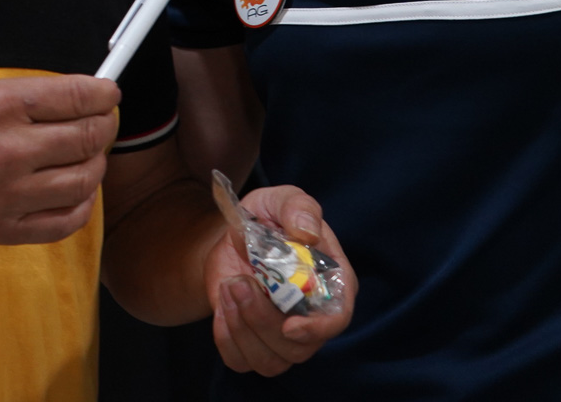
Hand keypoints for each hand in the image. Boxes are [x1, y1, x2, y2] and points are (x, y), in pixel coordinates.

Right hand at [0, 74, 119, 248]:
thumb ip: (20, 96)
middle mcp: (11, 149)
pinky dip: (83, 206)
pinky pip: (63, 222)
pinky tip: (79, 193)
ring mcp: (9, 193)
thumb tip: (67, 97)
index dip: (104, 94)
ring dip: (97, 164)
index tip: (109, 94)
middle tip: (104, 121)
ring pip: (84, 180)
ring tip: (90, 156)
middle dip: (106, 125)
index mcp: (1, 106)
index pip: (76, 97)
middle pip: (88, 137)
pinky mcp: (4, 227)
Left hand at [205, 185, 355, 375]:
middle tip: (239, 282)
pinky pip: (241, 361)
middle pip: (298, 347)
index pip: (337, 319)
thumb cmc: (266, 218)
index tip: (290, 326)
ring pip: (270, 361)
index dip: (318, 330)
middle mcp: (312, 317)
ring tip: (229, 286)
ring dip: (242, 328)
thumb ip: (299, 208)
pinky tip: (223, 305)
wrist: (230, 236)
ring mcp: (283, 337)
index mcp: (330, 283)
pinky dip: (226, 337)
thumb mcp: (281, 200)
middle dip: (263, 320)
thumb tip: (307, 232)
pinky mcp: (254, 344)